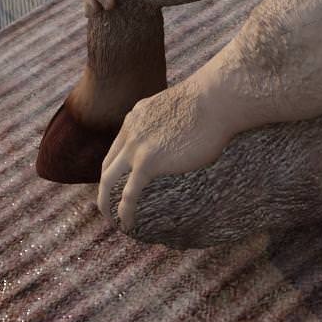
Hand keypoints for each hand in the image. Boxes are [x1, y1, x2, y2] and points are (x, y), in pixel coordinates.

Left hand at [97, 82, 232, 232]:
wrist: (216, 98)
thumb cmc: (214, 100)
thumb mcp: (183, 107)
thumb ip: (178, 122)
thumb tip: (196, 132)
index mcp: (138, 115)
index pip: (120, 145)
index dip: (118, 166)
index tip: (124, 182)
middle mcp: (131, 130)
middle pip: (107, 164)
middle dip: (106, 188)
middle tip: (111, 205)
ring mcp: (136, 146)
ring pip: (108, 181)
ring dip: (106, 203)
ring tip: (114, 220)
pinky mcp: (147, 162)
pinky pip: (128, 193)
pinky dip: (124, 211)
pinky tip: (128, 223)